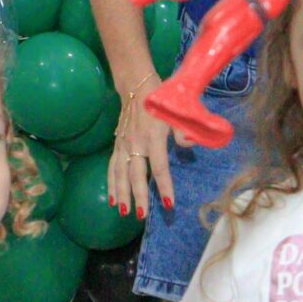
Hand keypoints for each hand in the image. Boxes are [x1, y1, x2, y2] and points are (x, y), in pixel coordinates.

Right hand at [108, 84, 174, 218]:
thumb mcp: (177, 112)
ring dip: (122, 194)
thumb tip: (191, 145)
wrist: (136, 85)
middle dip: (138, 196)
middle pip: (136, 174)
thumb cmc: (161, 100)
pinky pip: (112, 167)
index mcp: (153, 137)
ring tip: (124, 212)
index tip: (169, 203)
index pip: (159, 167)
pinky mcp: (116, 144)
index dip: (164, 186)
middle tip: (141, 216)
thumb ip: (184, 130)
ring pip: (120, 173)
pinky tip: (112, 199)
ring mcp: (123, 144)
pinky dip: (111, 184)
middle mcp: (136, 143)